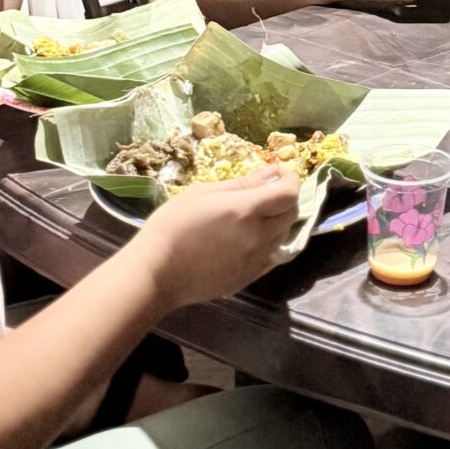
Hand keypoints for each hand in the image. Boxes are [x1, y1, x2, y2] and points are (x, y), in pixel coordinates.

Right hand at [134, 167, 301, 311]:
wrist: (158, 272)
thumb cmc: (173, 225)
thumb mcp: (202, 193)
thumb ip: (242, 184)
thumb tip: (271, 173)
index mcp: (246, 210)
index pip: (289, 193)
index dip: (290, 178)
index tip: (279, 171)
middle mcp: (258, 236)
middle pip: (291, 214)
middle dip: (286, 198)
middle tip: (266, 191)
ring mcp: (256, 259)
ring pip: (283, 235)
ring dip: (277, 220)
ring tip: (254, 215)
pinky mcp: (249, 277)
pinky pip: (271, 255)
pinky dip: (268, 242)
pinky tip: (248, 238)